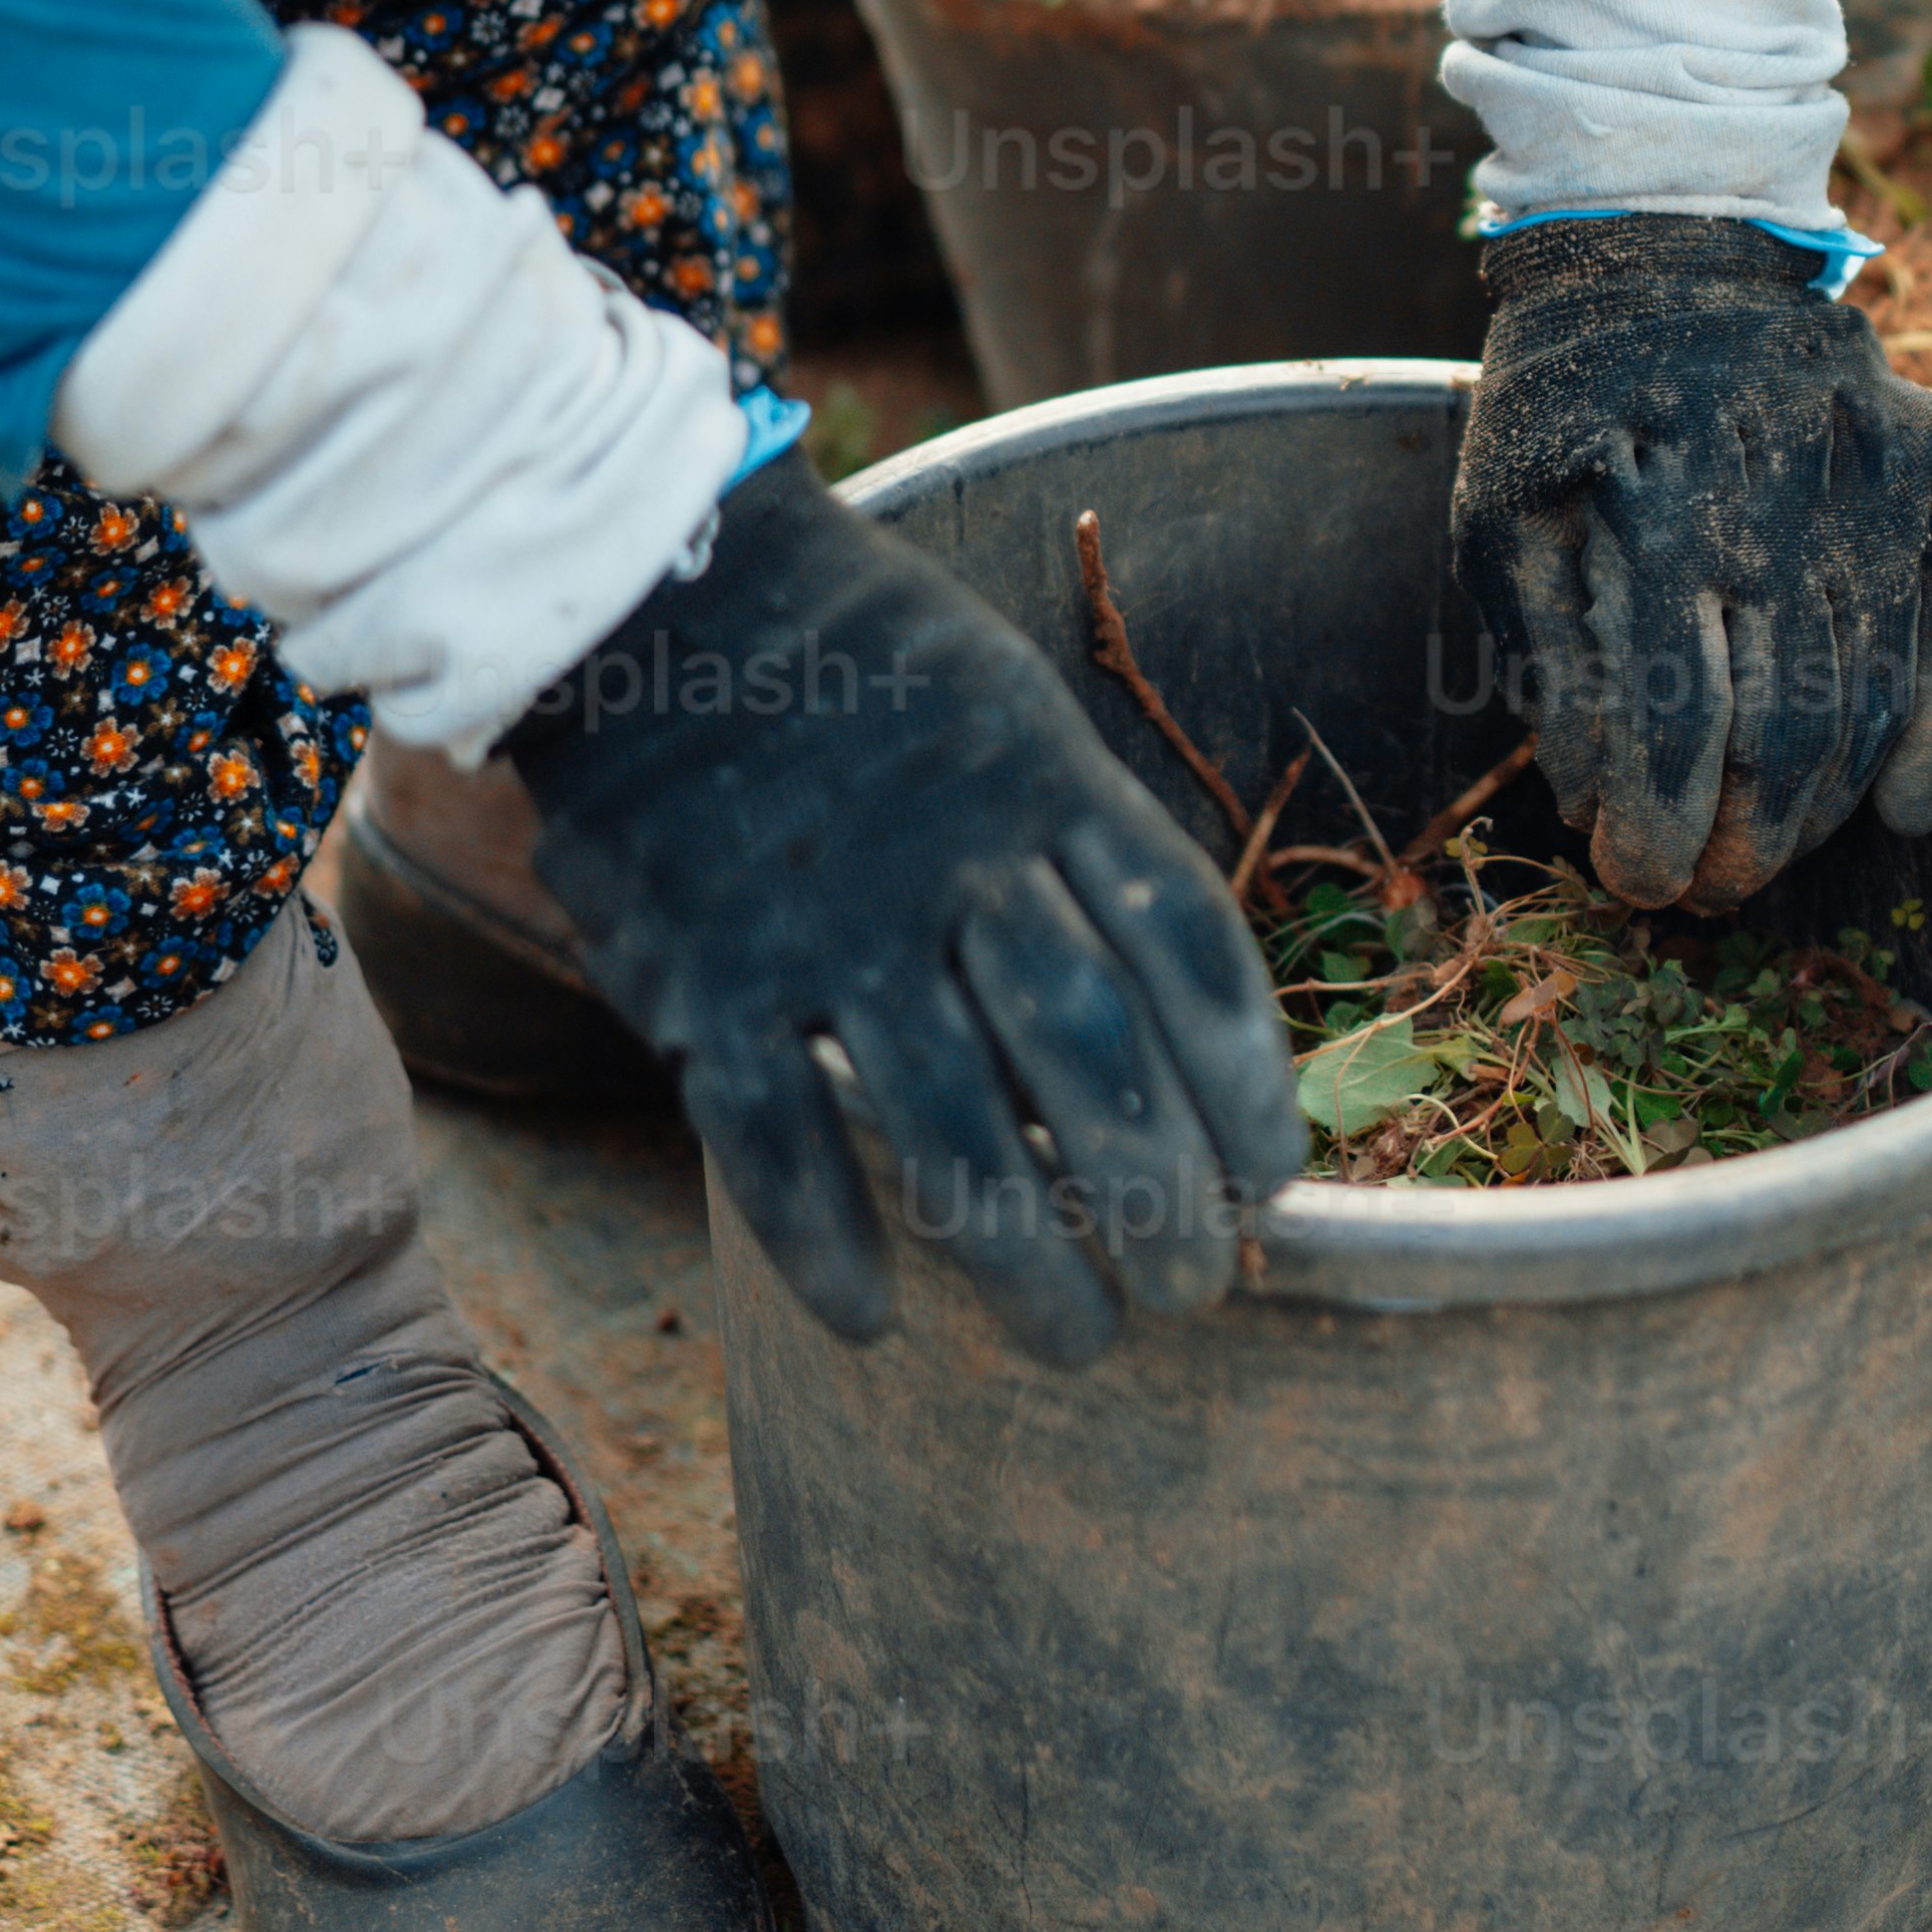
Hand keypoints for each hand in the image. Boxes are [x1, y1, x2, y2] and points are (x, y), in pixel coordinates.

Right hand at [502, 449, 1302, 1358]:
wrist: (658, 592)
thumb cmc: (867, 673)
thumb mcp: (1013, 709)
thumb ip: (1083, 851)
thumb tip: (1174, 1024)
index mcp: (1048, 784)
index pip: (1188, 954)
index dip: (1247, 1086)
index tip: (1273, 1183)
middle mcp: (952, 862)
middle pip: (1090, 1058)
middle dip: (1157, 1197)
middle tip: (1193, 1288)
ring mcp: (823, 928)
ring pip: (949, 1130)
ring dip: (1025, 1260)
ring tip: (1076, 1338)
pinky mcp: (700, 979)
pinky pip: (775, 1142)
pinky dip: (829, 1246)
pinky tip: (875, 1319)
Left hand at [1455, 213, 1931, 909]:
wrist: (1671, 247)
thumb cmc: (1567, 402)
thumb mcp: (1507, 520)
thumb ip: (1556, 662)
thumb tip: (1596, 804)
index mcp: (1660, 507)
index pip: (1675, 716)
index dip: (1657, 826)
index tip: (1633, 883)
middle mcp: (1785, 498)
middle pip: (1789, 727)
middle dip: (1744, 839)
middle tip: (1703, 890)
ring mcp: (1876, 481)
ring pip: (1876, 692)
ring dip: (1826, 805)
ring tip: (1768, 856)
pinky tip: (1907, 807)